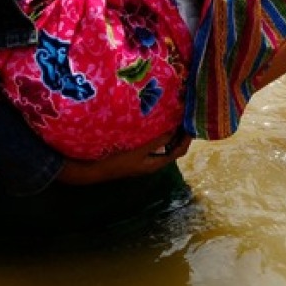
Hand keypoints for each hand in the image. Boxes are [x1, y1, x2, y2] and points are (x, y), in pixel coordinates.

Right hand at [56, 129, 189, 184]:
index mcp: (155, 164)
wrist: (93, 170)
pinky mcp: (136, 154)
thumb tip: (173, 131)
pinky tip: (154, 122)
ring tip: (172, 116)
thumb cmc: (116, 161)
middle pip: (172, 147)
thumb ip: (156, 141)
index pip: (178, 151)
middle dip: (179, 133)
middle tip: (183, 116)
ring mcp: (144, 159)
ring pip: (162, 145)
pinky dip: (157, 133)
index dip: (186, 138)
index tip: (191, 123)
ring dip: (168, 132)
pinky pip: (152, 143)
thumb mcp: (138, 151)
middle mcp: (152, 162)